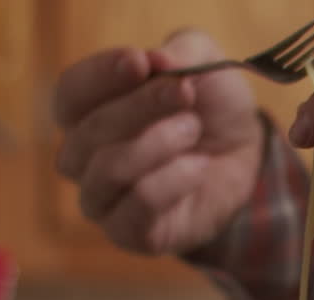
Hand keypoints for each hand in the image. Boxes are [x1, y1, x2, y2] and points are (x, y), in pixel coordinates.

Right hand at [53, 30, 264, 253]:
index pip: (69, 94)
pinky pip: (137, 206)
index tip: (140, 62)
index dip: (100, 77)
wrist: (245, 156)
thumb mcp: (202, 63)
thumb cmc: (208, 108)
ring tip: (192, 129)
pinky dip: (172, 181)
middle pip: (88, 132)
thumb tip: (157, 63)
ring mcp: (103, 200)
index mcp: (86, 114)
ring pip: (107, 171)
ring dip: (156, 144)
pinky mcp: (131, 233)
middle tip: (184, 94)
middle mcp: (83, 159)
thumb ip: (180, 52)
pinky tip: (199, 167)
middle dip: (140, 107)